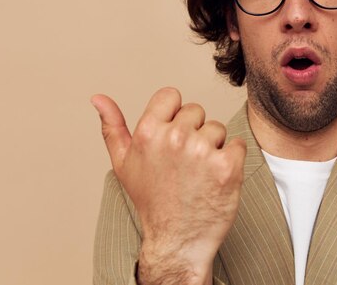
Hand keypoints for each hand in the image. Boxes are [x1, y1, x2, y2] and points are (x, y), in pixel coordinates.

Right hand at [91, 88, 245, 284]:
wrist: (177, 240)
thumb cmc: (151, 201)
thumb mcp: (123, 163)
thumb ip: (112, 127)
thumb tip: (98, 98)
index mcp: (148, 132)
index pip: (171, 95)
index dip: (174, 115)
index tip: (172, 137)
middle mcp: (175, 138)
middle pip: (196, 111)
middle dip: (193, 132)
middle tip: (184, 163)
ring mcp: (203, 151)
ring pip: (217, 128)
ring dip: (213, 147)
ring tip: (199, 173)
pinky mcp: (228, 166)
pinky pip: (238, 145)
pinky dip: (232, 159)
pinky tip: (216, 178)